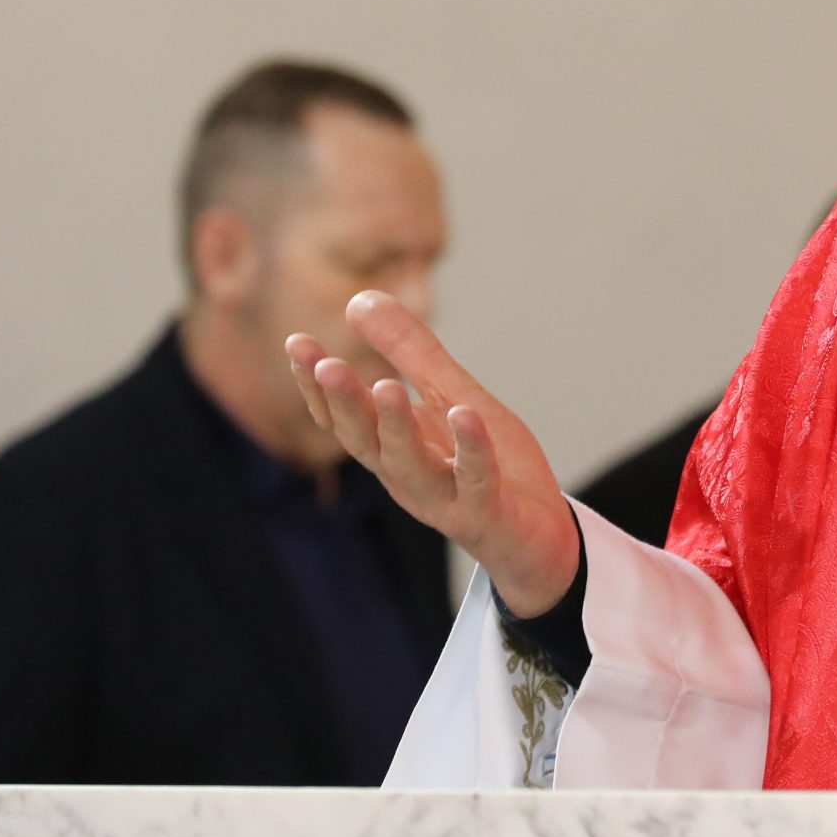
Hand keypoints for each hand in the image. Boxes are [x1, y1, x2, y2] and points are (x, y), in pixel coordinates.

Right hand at [288, 292, 578, 616]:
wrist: (540, 537)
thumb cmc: (491, 466)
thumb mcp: (451, 396)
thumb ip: (409, 352)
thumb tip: (358, 299)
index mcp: (394, 449)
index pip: (344, 417)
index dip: (317, 385)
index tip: (296, 343)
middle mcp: (408, 477)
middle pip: (366, 441)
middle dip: (345, 404)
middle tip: (327, 365)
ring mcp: (446, 499)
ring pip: (411, 465)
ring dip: (397, 428)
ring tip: (387, 386)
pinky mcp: (487, 513)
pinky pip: (476, 481)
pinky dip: (471, 451)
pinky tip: (466, 415)